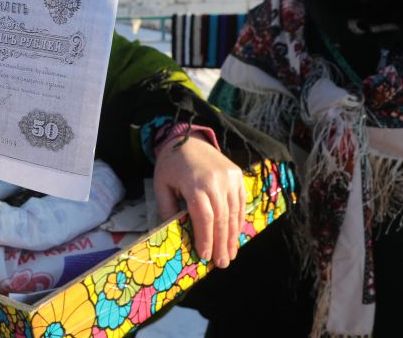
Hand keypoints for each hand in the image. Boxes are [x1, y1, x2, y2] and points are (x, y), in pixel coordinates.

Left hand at [153, 134, 245, 268]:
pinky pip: (241, 202)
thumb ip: (167, 209)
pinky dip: (239, 220)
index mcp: (195, 184)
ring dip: (233, 236)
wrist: (187, 138)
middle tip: (222, 264)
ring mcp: (230, 178)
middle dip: (222, 244)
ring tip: (230, 254)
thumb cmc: (171, 164)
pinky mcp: (237, 175)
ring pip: (234, 213)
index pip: (204, 217)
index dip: (206, 239)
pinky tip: (235, 235)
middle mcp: (216, 181)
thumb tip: (171, 235)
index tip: (205, 257)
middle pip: (221, 219)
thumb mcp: (161, 185)